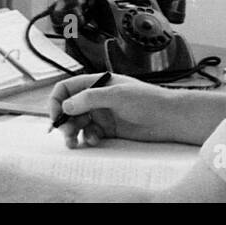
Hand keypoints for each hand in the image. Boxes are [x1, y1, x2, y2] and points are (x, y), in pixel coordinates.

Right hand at [48, 72, 176, 146]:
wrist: (168, 118)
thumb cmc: (149, 100)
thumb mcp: (117, 95)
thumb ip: (91, 98)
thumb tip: (67, 104)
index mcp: (98, 83)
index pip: (68, 88)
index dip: (57, 101)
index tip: (57, 116)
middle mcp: (97, 98)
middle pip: (69, 108)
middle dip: (64, 120)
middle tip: (67, 132)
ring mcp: (102, 114)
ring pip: (77, 123)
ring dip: (72, 133)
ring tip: (75, 142)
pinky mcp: (108, 129)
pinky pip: (89, 134)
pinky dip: (87, 138)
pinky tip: (95, 140)